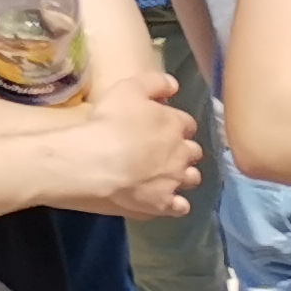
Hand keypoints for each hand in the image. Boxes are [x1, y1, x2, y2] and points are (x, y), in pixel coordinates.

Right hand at [69, 71, 202, 218]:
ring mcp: (174, 181)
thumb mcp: (128, 88)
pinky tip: (166, 200)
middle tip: (165, 150)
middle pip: (194, 151)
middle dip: (184, 150)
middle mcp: (182, 153)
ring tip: (168, 175)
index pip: (187, 122)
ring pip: (192, 178)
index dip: (175, 123)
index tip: (162, 125)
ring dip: (184, 175)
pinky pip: (180, 207)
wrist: (95, 164)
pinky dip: (176, 203)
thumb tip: (175, 85)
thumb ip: (154, 83)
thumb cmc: (109, 123)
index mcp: (174, 124)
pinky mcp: (164, 205)